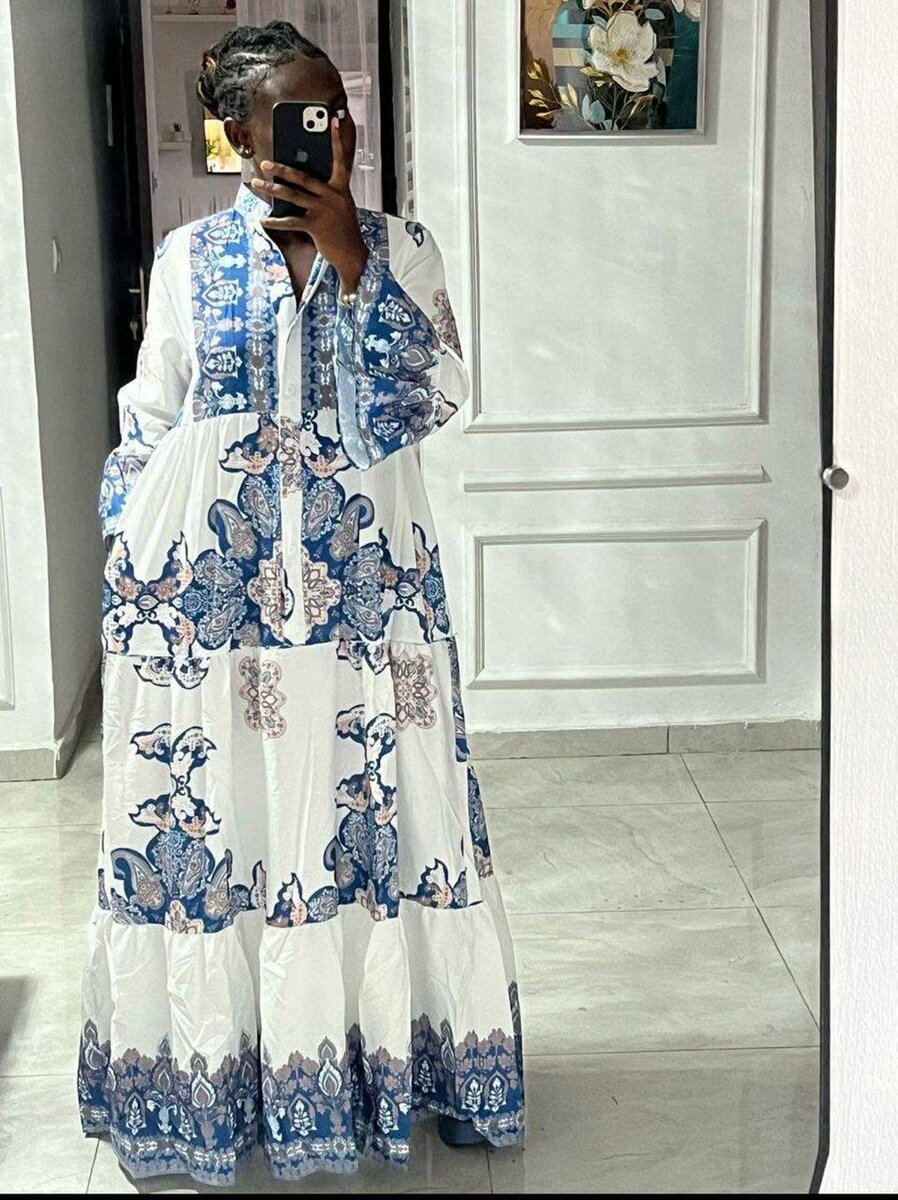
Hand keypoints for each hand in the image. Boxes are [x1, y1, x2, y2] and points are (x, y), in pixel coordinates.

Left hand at [252, 117, 368, 291]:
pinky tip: (263, 219)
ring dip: (272, 190)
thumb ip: (325, 193)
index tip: (334, 121)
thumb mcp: (340, 207)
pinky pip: (290, 221)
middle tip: (267, 163)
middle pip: (303, 177)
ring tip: (257, 185)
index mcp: (340, 189)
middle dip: (282, 169)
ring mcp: (323, 211)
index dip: (337, 140)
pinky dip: (275, 221)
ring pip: (292, 196)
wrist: (352, 255)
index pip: (340, 159)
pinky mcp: (315, 226)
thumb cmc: (343, 230)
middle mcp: (332, 197)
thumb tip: (301, 184)